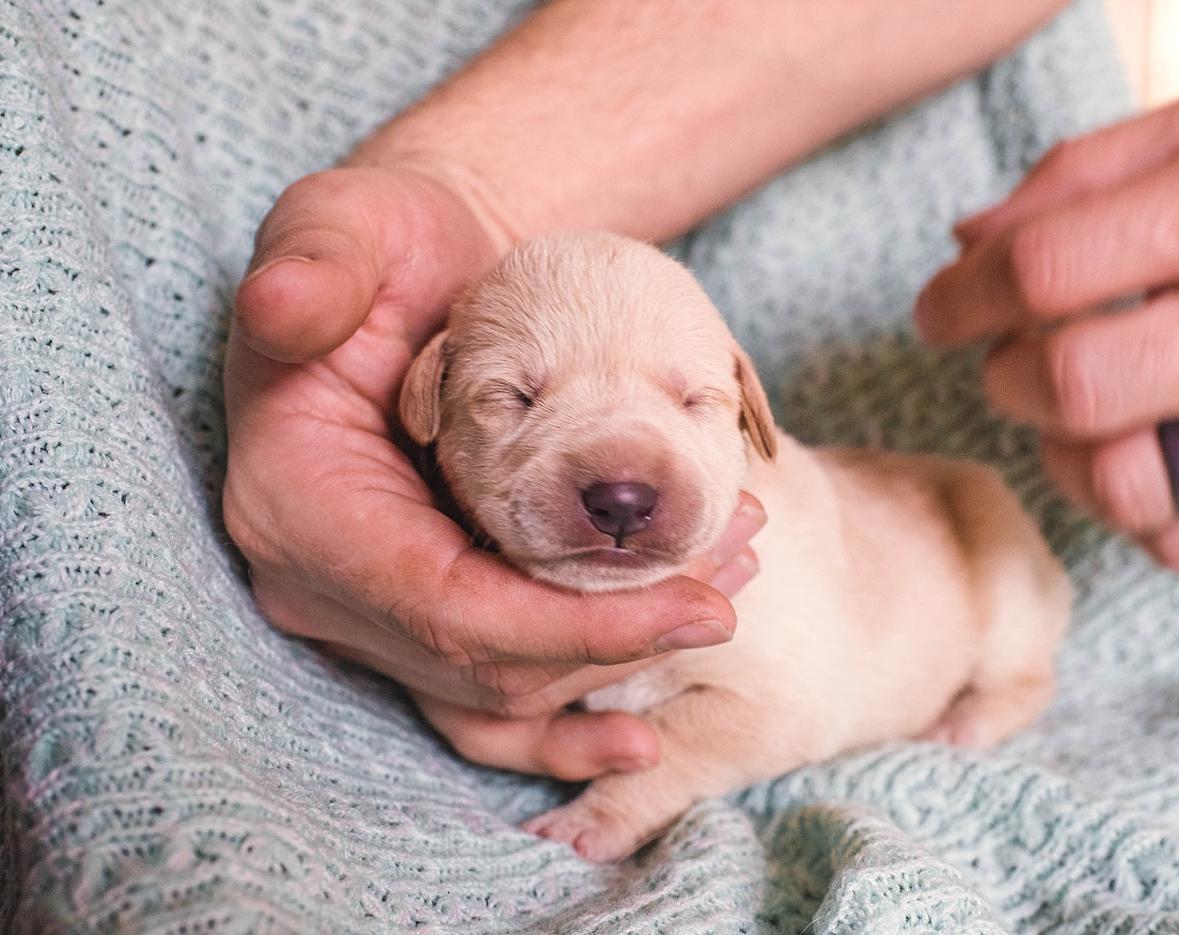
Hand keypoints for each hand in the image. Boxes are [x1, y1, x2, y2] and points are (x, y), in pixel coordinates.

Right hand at [224, 165, 764, 780]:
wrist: (423, 278)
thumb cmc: (389, 244)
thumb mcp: (349, 224)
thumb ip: (320, 261)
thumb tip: (278, 306)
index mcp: (296, 502)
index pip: (446, 608)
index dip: (576, 629)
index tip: (703, 612)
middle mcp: (322, 580)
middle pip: (487, 667)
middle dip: (622, 639)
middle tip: (738, 567)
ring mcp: (371, 609)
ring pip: (508, 688)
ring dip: (625, 651)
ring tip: (730, 571)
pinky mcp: (424, 610)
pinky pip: (506, 681)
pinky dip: (590, 675)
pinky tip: (664, 671)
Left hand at [916, 90, 1178, 567]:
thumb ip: (1088, 173)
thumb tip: (967, 244)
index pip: (1046, 270)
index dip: (962, 297)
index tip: (941, 311)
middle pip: (1069, 385)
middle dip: (1006, 376)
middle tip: (1014, 357)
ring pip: (1116, 483)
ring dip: (1058, 453)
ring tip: (1074, 412)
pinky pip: (1178, 540)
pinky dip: (1130, 506)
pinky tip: (1144, 450)